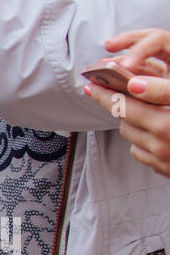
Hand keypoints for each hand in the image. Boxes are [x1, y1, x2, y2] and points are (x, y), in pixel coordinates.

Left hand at [84, 29, 169, 177]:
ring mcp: (162, 158)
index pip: (123, 106)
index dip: (104, 94)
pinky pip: (142, 152)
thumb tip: (134, 85)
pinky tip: (157, 132)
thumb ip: (162, 91)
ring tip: (147, 111)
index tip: (92, 86)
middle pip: (125, 121)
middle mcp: (161, 143)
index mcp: (166, 123)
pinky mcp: (164, 169)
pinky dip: (143, 141)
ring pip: (132, 137)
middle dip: (119, 106)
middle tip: (113, 93)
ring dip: (133, 123)